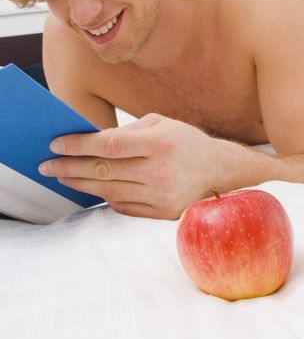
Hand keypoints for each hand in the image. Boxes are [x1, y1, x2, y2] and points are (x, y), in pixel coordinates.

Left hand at [38, 113, 220, 218]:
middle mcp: (161, 171)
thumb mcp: (162, 124)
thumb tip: (91, 141)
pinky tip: (90, 187)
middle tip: (47, 165)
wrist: (221, 172)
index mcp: (161, 143)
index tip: (56, 144)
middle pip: (103, 170)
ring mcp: (161, 196)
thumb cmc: (186, 142)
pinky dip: (103, 196)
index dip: (78, 145)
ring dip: (80, 183)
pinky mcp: (161, 213)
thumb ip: (128, 132)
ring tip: (62, 176)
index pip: (108, 145)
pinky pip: (122, 206)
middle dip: (70, 166)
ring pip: (108, 191)